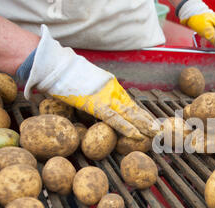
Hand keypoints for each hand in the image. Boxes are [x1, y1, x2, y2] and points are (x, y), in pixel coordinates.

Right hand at [23, 25, 157, 139]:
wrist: (53, 65)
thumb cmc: (64, 75)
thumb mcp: (86, 83)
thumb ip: (95, 93)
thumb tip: (96, 103)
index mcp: (111, 87)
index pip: (130, 104)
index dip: (142, 115)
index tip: (152, 123)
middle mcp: (112, 91)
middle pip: (134, 109)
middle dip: (148, 121)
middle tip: (161, 131)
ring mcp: (105, 97)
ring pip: (130, 114)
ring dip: (144, 125)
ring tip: (156, 134)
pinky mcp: (95, 104)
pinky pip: (114, 118)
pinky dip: (126, 127)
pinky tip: (137, 134)